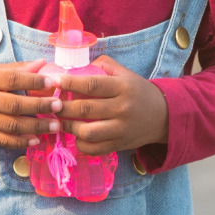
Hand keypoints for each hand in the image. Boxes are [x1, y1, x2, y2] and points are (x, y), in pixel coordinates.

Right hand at [0, 58, 62, 148]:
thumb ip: (16, 68)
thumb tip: (43, 64)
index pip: (12, 79)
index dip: (33, 81)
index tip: (54, 81)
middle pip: (14, 105)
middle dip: (39, 106)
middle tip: (60, 105)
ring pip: (10, 125)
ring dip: (36, 127)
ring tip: (56, 126)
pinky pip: (2, 140)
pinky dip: (20, 142)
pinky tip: (36, 140)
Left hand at [54, 55, 168, 154]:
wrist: (163, 116)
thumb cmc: (137, 91)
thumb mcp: (124, 73)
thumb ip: (102, 65)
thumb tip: (76, 65)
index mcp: (122, 87)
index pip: (91, 85)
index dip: (69, 83)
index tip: (54, 81)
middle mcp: (122, 108)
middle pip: (85, 109)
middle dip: (62, 107)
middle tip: (51, 104)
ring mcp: (121, 129)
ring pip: (88, 132)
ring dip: (69, 127)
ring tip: (60, 121)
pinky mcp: (120, 145)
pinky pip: (95, 149)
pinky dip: (80, 144)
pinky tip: (75, 136)